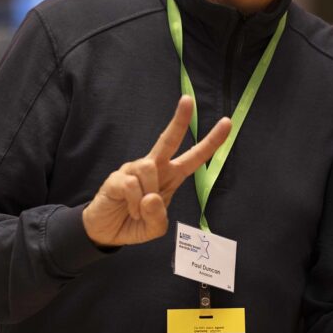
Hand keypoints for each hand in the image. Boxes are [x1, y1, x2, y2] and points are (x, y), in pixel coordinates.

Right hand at [83, 96, 231, 245]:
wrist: (106, 233)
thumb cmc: (134, 224)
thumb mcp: (155, 228)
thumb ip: (159, 216)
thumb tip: (151, 197)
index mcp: (171, 177)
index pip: (194, 157)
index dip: (211, 142)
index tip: (227, 123)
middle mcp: (154, 168)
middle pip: (168, 139)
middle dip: (179, 120)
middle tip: (188, 100)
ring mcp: (133, 170)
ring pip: (148, 168)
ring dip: (147, 194)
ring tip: (139, 212)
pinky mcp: (116, 178)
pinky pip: (131, 184)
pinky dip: (134, 203)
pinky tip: (129, 210)